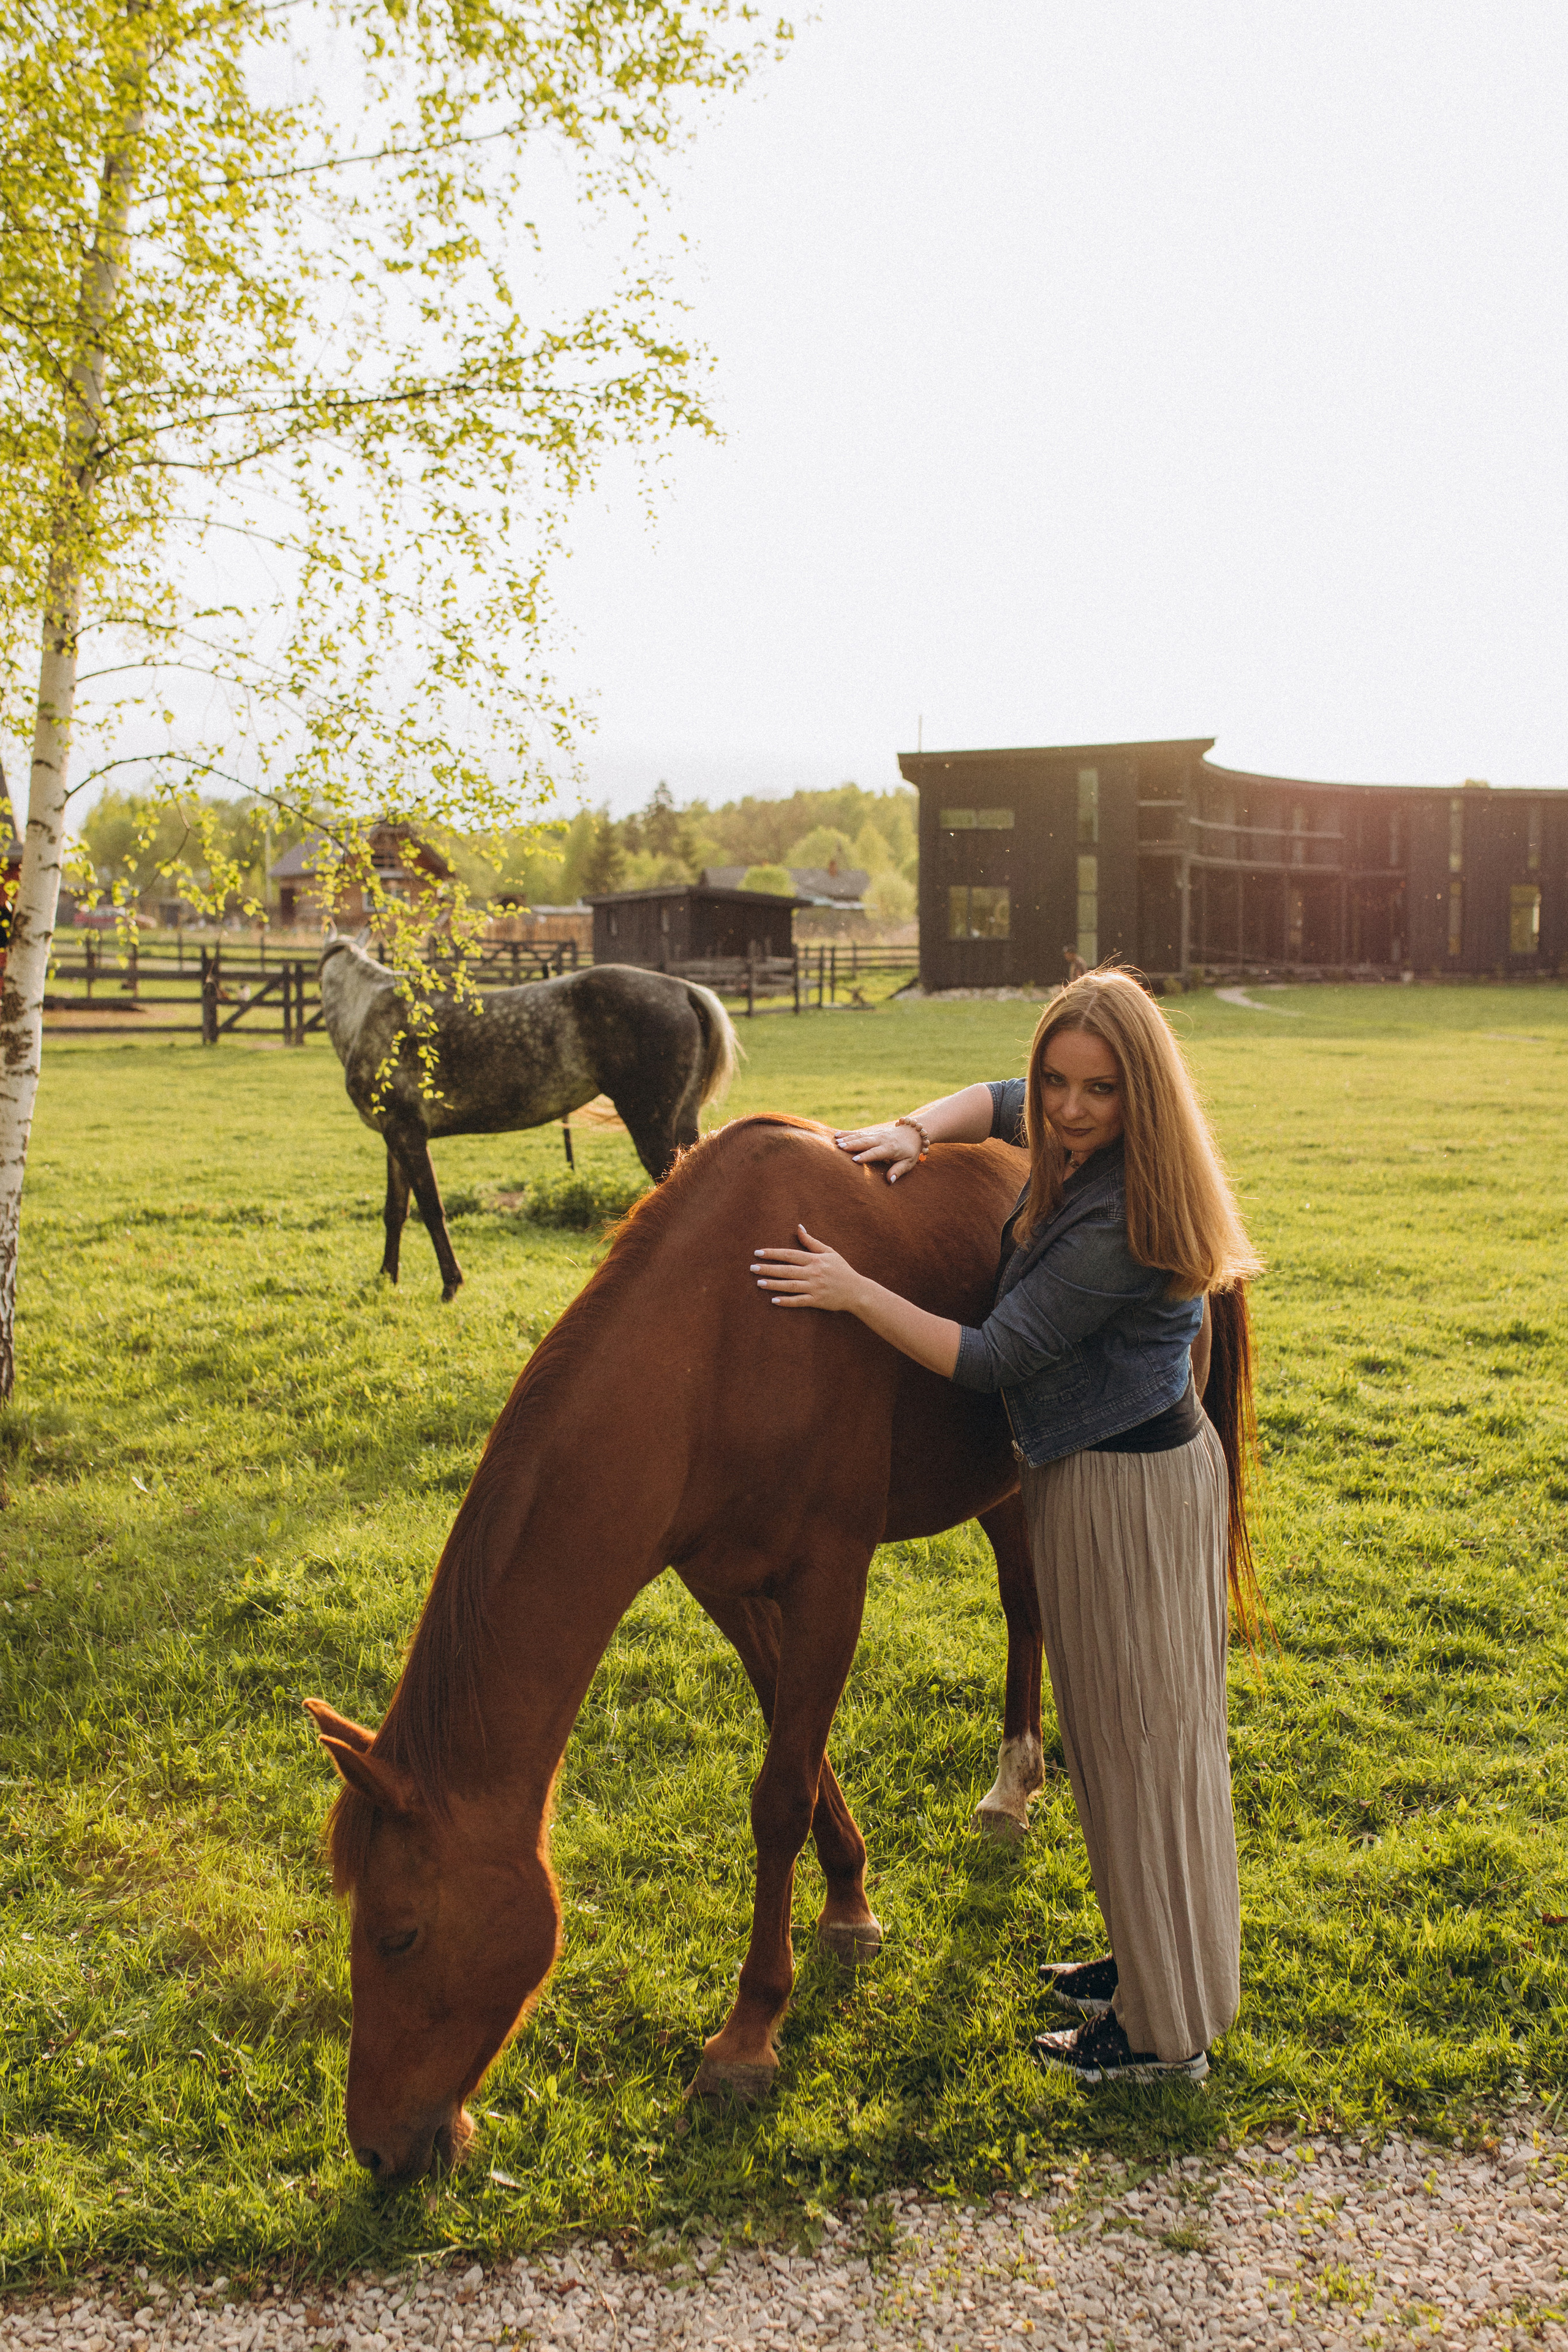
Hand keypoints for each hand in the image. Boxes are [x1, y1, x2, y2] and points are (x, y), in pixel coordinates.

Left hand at [750, 1226, 865, 1311]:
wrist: (857, 1291)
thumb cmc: (842, 1270)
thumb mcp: (829, 1252)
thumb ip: (812, 1242)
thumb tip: (799, 1227)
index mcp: (815, 1259)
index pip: (789, 1254)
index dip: (772, 1253)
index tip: (758, 1253)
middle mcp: (813, 1273)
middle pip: (786, 1270)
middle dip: (768, 1268)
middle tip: (752, 1268)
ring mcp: (815, 1287)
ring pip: (790, 1286)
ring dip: (773, 1284)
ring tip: (758, 1283)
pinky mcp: (817, 1301)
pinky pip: (799, 1301)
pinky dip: (786, 1302)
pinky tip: (773, 1301)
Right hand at [832, 1120, 921, 1182]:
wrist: (913, 1133)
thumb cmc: (910, 1151)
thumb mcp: (908, 1163)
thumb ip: (898, 1171)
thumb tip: (889, 1180)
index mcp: (891, 1148)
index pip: (876, 1152)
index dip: (866, 1156)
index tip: (854, 1160)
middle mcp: (882, 1139)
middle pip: (866, 1142)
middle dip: (853, 1144)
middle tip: (840, 1147)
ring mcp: (876, 1135)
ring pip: (860, 1136)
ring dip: (848, 1138)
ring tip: (836, 1141)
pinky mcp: (872, 1133)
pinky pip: (859, 1133)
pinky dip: (848, 1133)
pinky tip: (837, 1135)